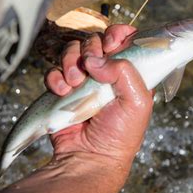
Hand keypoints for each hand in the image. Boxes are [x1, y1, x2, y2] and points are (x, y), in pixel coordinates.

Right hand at [45, 25, 152, 186]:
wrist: (90, 158)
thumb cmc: (120, 135)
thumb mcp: (138, 102)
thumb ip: (125, 71)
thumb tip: (96, 60)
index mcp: (130, 72)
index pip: (125, 38)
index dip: (117, 34)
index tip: (111, 42)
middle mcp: (106, 73)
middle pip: (95, 41)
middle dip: (90, 49)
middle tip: (90, 68)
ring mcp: (83, 80)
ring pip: (72, 51)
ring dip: (70, 63)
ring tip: (74, 84)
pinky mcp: (63, 90)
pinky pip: (54, 71)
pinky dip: (55, 78)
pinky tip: (63, 92)